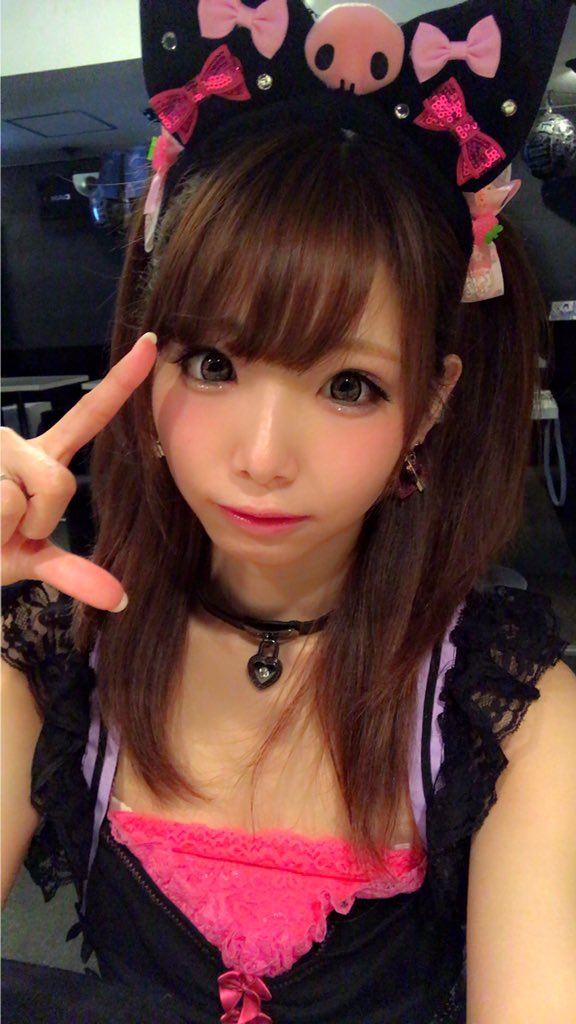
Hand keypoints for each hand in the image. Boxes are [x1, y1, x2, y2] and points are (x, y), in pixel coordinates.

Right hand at [1, 333, 157, 610]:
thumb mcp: (30, 561)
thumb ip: (75, 574)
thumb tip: (122, 600)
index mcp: (41, 460)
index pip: (89, 417)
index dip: (121, 382)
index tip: (150, 342)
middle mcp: (16, 443)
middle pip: (59, 483)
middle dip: (38, 522)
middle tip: (7, 531)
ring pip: (22, 495)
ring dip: (6, 528)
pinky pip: (2, 503)